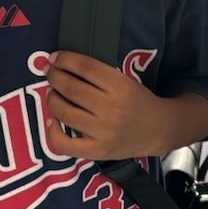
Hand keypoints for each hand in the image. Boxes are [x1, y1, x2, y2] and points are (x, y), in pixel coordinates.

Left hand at [43, 51, 171, 159]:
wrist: (158, 131)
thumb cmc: (138, 102)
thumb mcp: (126, 81)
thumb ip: (99, 74)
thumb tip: (63, 65)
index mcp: (121, 87)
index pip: (85, 67)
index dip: (65, 60)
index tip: (54, 58)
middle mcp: (112, 109)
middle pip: (71, 88)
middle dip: (54, 77)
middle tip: (49, 72)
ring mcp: (103, 132)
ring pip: (64, 112)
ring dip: (52, 99)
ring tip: (52, 93)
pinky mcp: (98, 150)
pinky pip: (64, 144)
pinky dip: (52, 132)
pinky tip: (53, 121)